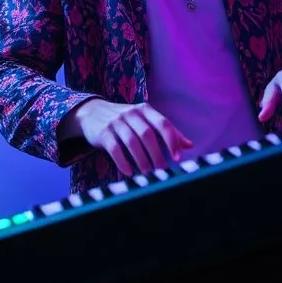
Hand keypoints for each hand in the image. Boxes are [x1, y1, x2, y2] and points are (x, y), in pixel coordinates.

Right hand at [69, 99, 193, 176]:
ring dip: (142, 160)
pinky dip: (123, 162)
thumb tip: (190, 145)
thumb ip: (166, 132)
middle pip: (147, 135)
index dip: (172, 140)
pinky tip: (129, 172)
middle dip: (157, 154)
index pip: (163, 123)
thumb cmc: (125, 120)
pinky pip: (115, 148)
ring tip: (148, 173)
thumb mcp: (145, 120)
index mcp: (145, 110)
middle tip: (162, 170)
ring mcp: (115, 122)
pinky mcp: (103, 133)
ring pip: (132, 142)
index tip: (177, 158)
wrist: (92, 113)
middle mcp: (131, 113)